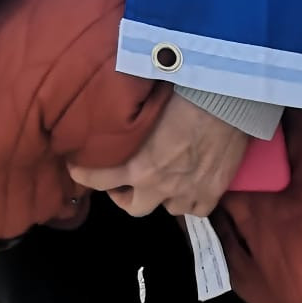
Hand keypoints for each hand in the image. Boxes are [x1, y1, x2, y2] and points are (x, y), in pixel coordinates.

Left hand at [68, 92, 249, 218]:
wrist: (225, 100)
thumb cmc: (181, 94)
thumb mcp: (142, 109)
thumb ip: (126, 124)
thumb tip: (108, 112)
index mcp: (138, 166)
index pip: (98, 180)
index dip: (84, 175)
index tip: (76, 169)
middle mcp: (160, 186)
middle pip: (132, 207)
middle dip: (125, 195)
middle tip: (124, 181)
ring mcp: (188, 193)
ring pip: (168, 208)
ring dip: (161, 196)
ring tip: (162, 178)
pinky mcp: (213, 193)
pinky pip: (196, 208)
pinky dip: (190, 199)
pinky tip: (190, 185)